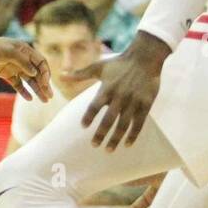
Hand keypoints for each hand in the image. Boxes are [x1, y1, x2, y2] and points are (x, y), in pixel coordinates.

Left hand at [0, 33, 51, 100]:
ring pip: (29, 80)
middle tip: (50, 97)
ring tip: (44, 101)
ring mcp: (14, 67)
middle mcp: (22, 59)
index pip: (41, 63)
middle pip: (37, 73)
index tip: (45, 84)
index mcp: (25, 50)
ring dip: (37, 90)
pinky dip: (24, 91)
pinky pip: (18, 84)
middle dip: (44, 85)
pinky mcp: (6, 74)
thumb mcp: (9, 52)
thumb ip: (23, 62)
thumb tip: (34, 73)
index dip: (45, 74)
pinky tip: (30, 99)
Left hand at [72, 31, 169, 148]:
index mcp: (107, 89)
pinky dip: (133, 135)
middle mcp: (119, 97)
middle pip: (108, 119)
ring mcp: (133, 101)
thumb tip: (61, 75)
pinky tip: (127, 144)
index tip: (83, 126)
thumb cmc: (119, 62)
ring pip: (123, 124)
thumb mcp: (98, 67)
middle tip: (94, 145)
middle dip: (101, 134)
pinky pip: (139, 123)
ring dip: (115, 138)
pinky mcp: (145, 104)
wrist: (145, 57)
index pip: (94, 106)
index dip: (89, 117)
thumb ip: (79, 74)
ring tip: (108, 150)